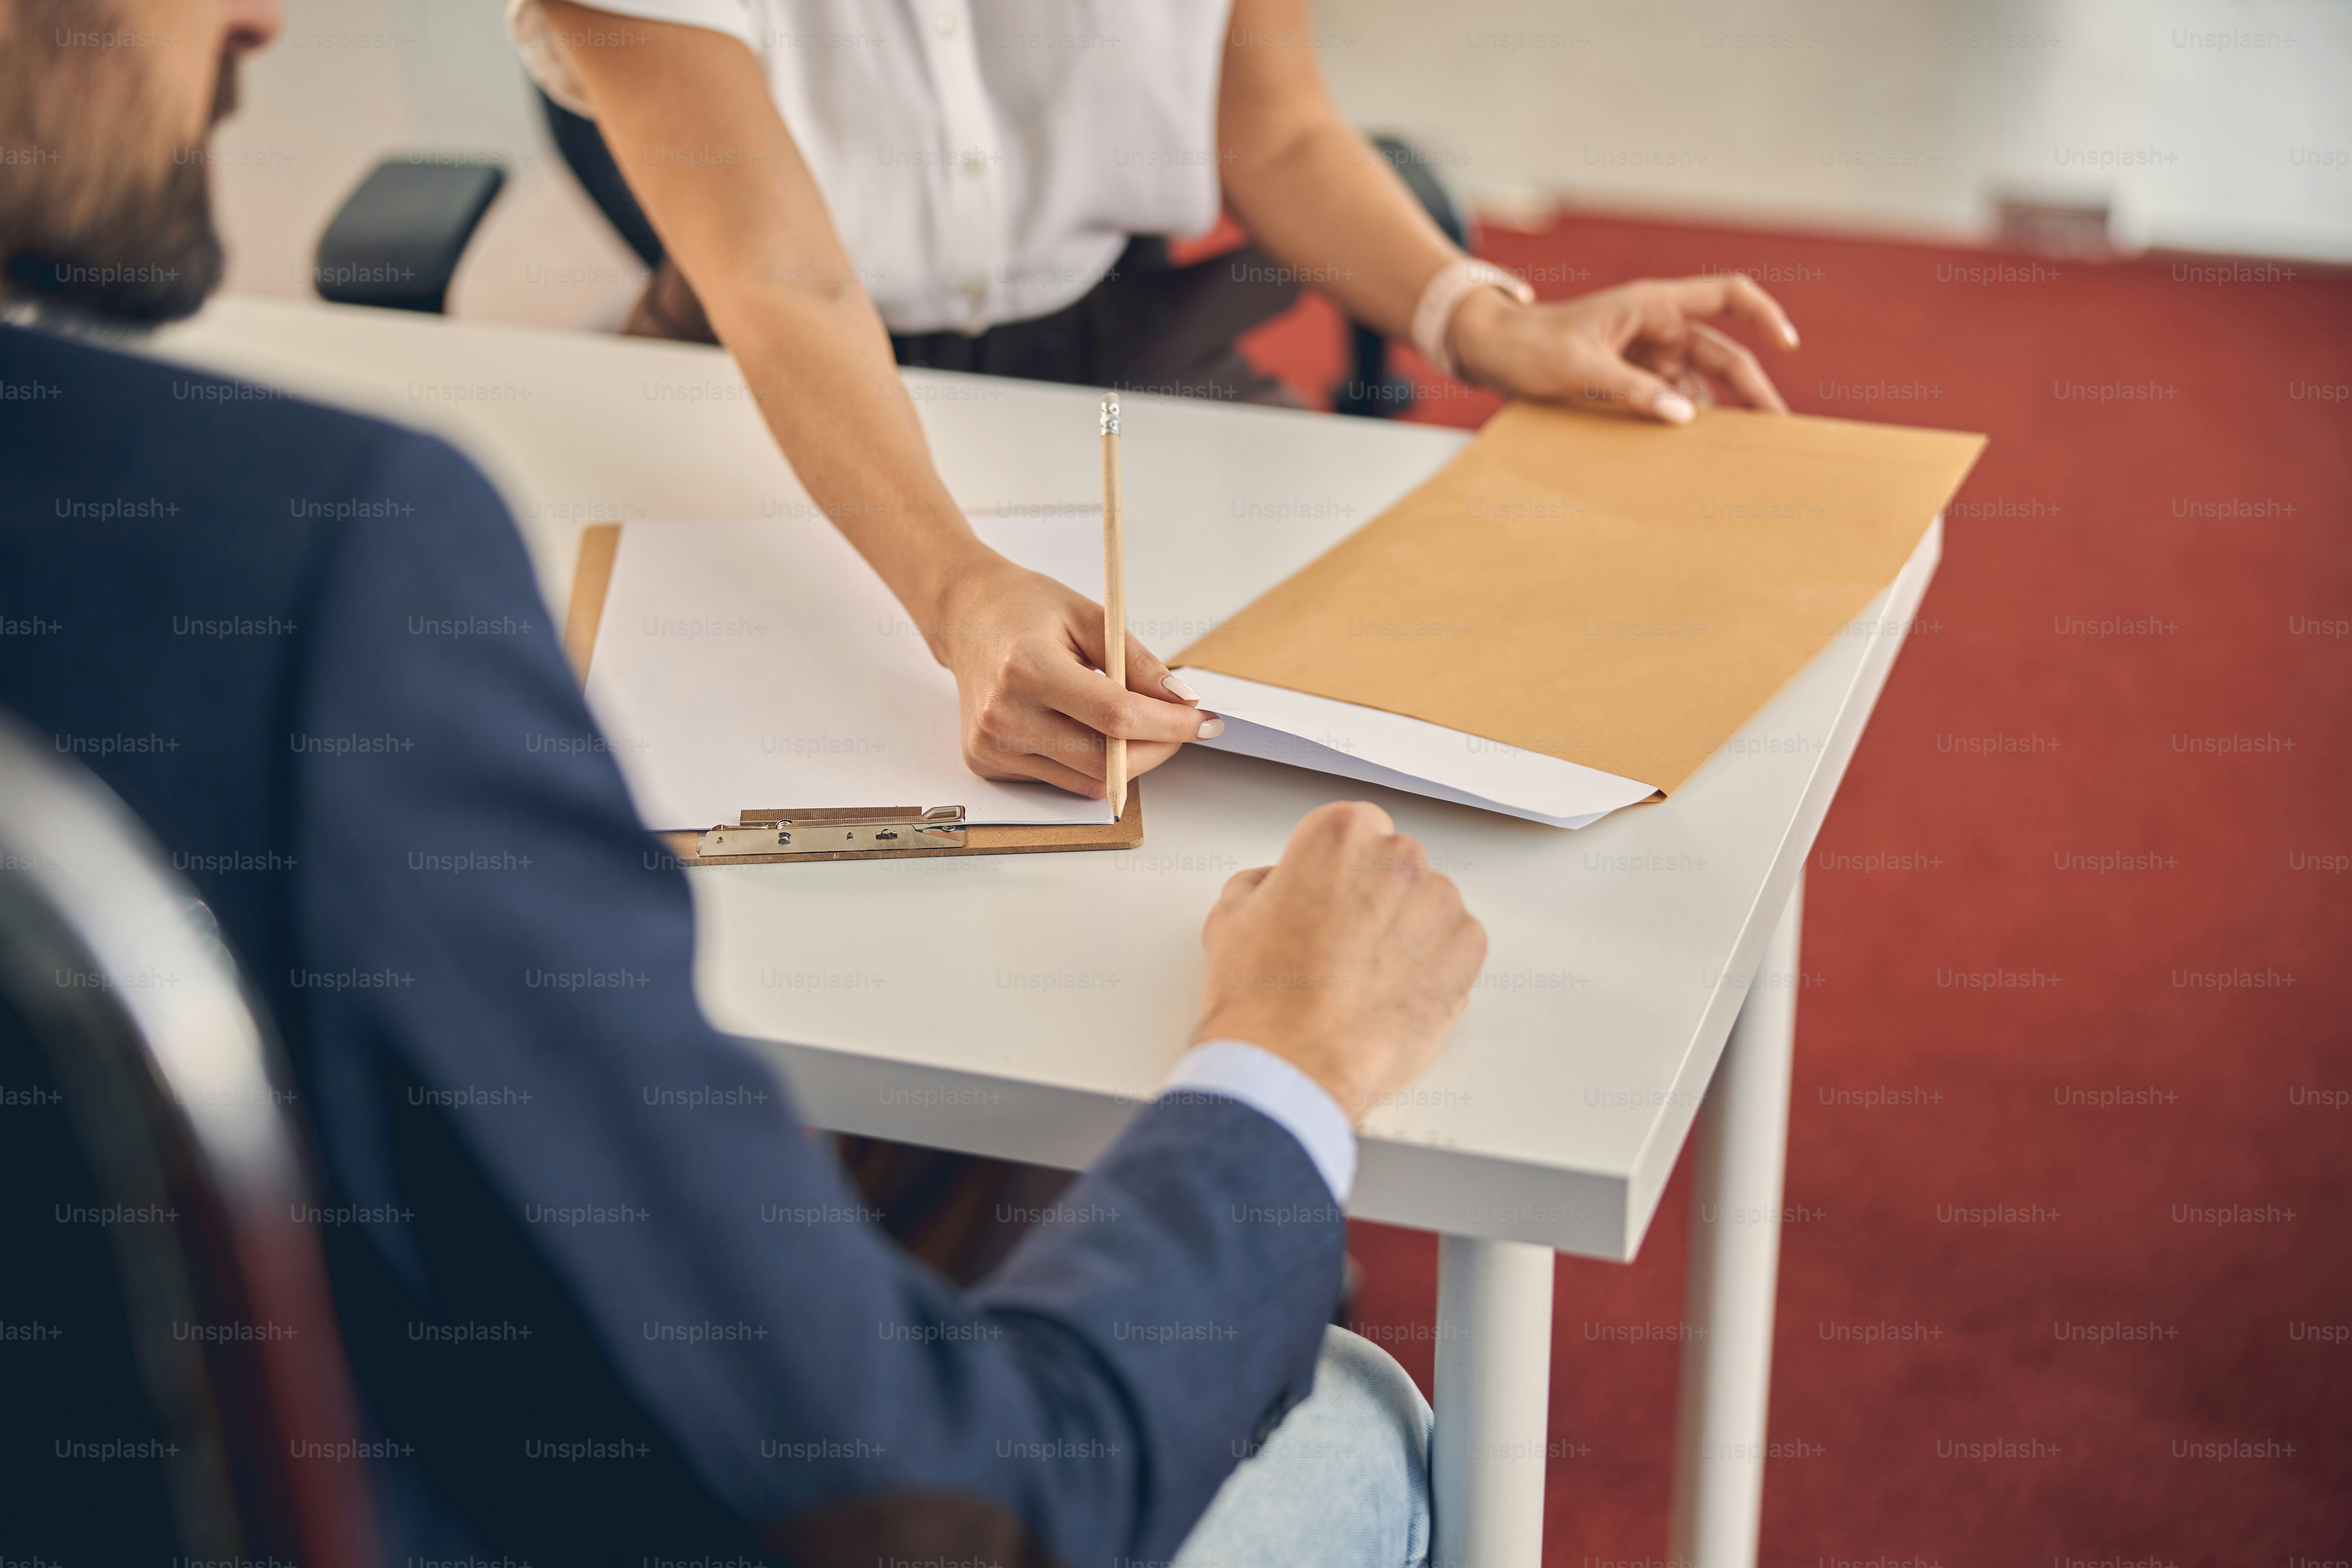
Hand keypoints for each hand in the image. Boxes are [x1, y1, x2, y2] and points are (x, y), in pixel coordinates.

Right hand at [923, 548, 1221, 796]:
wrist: (964, 617)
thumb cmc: (1025, 609)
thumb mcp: (1091, 616)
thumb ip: (1138, 662)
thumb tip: (1181, 701)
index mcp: (1026, 668)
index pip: (1115, 716)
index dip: (1169, 724)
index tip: (1203, 719)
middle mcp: (1003, 715)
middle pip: (1105, 762)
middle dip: (1156, 749)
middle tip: (1178, 725)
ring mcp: (991, 745)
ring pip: (1087, 782)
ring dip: (1128, 761)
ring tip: (1135, 723)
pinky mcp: (987, 763)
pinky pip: (1061, 780)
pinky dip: (1089, 761)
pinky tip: (1084, 727)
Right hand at [1195, 802, 1486, 1122]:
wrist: (1294, 1065)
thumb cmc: (1262, 997)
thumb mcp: (1232, 916)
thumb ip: (1267, 882)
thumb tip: (1281, 886)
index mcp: (1341, 833)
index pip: (1353, 832)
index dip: (1336, 873)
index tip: (1327, 902)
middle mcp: (1398, 856)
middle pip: (1394, 865)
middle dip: (1374, 900)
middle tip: (1341, 948)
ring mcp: (1440, 902)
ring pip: (1428, 905)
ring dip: (1406, 933)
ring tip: (1365, 980)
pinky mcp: (1468, 949)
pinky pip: (1456, 946)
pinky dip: (1435, 967)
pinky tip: (1393, 994)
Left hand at [1449, 273, 1800, 424]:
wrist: (1494, 350)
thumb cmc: (1532, 347)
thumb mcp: (1580, 369)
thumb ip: (1633, 391)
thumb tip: (1685, 416)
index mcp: (1651, 305)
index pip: (1727, 295)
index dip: (1762, 315)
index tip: (1786, 343)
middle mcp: (1658, 325)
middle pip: (1722, 353)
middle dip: (1751, 387)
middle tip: (1776, 428)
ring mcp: (1649, 353)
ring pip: (1701, 381)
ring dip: (1719, 410)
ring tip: (1742, 448)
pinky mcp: (1635, 377)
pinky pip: (1673, 397)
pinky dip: (1685, 417)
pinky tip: (1697, 446)